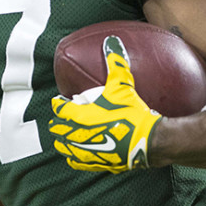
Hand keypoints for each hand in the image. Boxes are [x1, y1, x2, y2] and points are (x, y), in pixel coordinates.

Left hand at [48, 35, 161, 172]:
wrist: (148, 141)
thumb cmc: (132, 113)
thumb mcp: (122, 87)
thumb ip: (116, 64)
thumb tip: (112, 41)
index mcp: (80, 116)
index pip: (61, 108)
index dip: (57, 104)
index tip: (57, 101)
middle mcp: (79, 135)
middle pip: (59, 130)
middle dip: (57, 124)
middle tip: (59, 120)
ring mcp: (87, 152)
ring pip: (66, 148)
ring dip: (63, 143)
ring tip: (62, 140)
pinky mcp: (98, 163)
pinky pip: (79, 163)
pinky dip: (75, 159)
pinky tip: (74, 158)